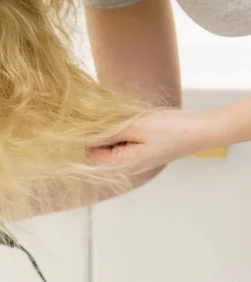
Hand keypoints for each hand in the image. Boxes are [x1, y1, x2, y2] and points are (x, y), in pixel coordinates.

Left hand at [86, 109, 201, 173]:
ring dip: (114, 129)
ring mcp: (136, 159)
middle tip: (113, 114)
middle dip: (102, 132)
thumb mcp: (134, 127)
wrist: (197, 130)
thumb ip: (108, 133)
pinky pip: (124, 142)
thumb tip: (84, 136)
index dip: (89, 135)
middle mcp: (127, 166)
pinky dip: (125, 130)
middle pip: (100, 149)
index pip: (90, 153)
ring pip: (112, 144)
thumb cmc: (168, 129)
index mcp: (123, 164)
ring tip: (127, 117)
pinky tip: (134, 121)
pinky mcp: (143, 151)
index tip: (95, 117)